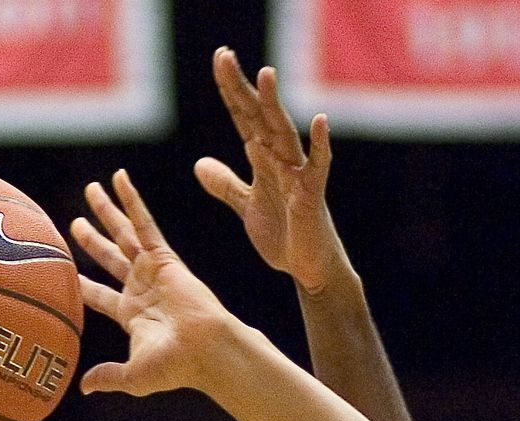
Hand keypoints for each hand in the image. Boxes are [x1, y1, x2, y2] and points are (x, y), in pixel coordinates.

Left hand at [70, 169, 232, 396]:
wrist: (205, 350)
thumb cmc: (175, 367)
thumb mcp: (133, 375)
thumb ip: (108, 376)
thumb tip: (82, 387)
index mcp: (132, 315)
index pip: (101, 296)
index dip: (84, 286)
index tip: (67, 274)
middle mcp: (141, 288)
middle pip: (110, 258)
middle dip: (92, 240)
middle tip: (74, 223)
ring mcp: (153, 271)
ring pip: (123, 235)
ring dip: (107, 212)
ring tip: (91, 190)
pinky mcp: (164, 258)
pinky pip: (143, 223)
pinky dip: (131, 201)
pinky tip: (119, 179)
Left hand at [194, 47, 349, 294]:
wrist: (307, 265)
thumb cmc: (283, 233)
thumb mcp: (246, 206)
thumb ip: (226, 184)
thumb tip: (200, 163)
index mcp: (263, 158)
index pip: (243, 117)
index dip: (230, 91)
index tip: (219, 59)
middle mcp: (280, 158)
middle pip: (258, 116)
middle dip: (242, 87)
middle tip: (224, 55)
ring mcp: (298, 173)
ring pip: (284, 133)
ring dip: (275, 105)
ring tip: (265, 74)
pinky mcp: (312, 195)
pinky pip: (318, 166)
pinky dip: (320, 145)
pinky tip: (319, 121)